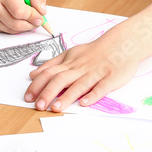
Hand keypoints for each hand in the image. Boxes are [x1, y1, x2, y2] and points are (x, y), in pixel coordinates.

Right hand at [0, 0, 47, 33]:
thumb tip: (42, 12)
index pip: (20, 11)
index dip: (33, 16)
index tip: (41, 17)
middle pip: (16, 23)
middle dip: (31, 24)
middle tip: (38, 21)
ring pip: (11, 30)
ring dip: (24, 27)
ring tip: (28, 19)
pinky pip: (5, 31)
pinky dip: (14, 28)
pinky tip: (15, 18)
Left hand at [24, 36, 138, 111]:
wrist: (123, 43)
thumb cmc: (96, 51)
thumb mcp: (71, 53)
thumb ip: (52, 64)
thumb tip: (33, 74)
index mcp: (70, 62)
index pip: (50, 72)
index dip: (38, 84)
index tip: (28, 97)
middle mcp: (81, 67)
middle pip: (61, 78)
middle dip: (48, 92)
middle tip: (38, 106)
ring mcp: (96, 72)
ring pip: (79, 84)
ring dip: (67, 96)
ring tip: (56, 108)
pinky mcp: (111, 78)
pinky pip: (101, 87)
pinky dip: (93, 95)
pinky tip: (85, 103)